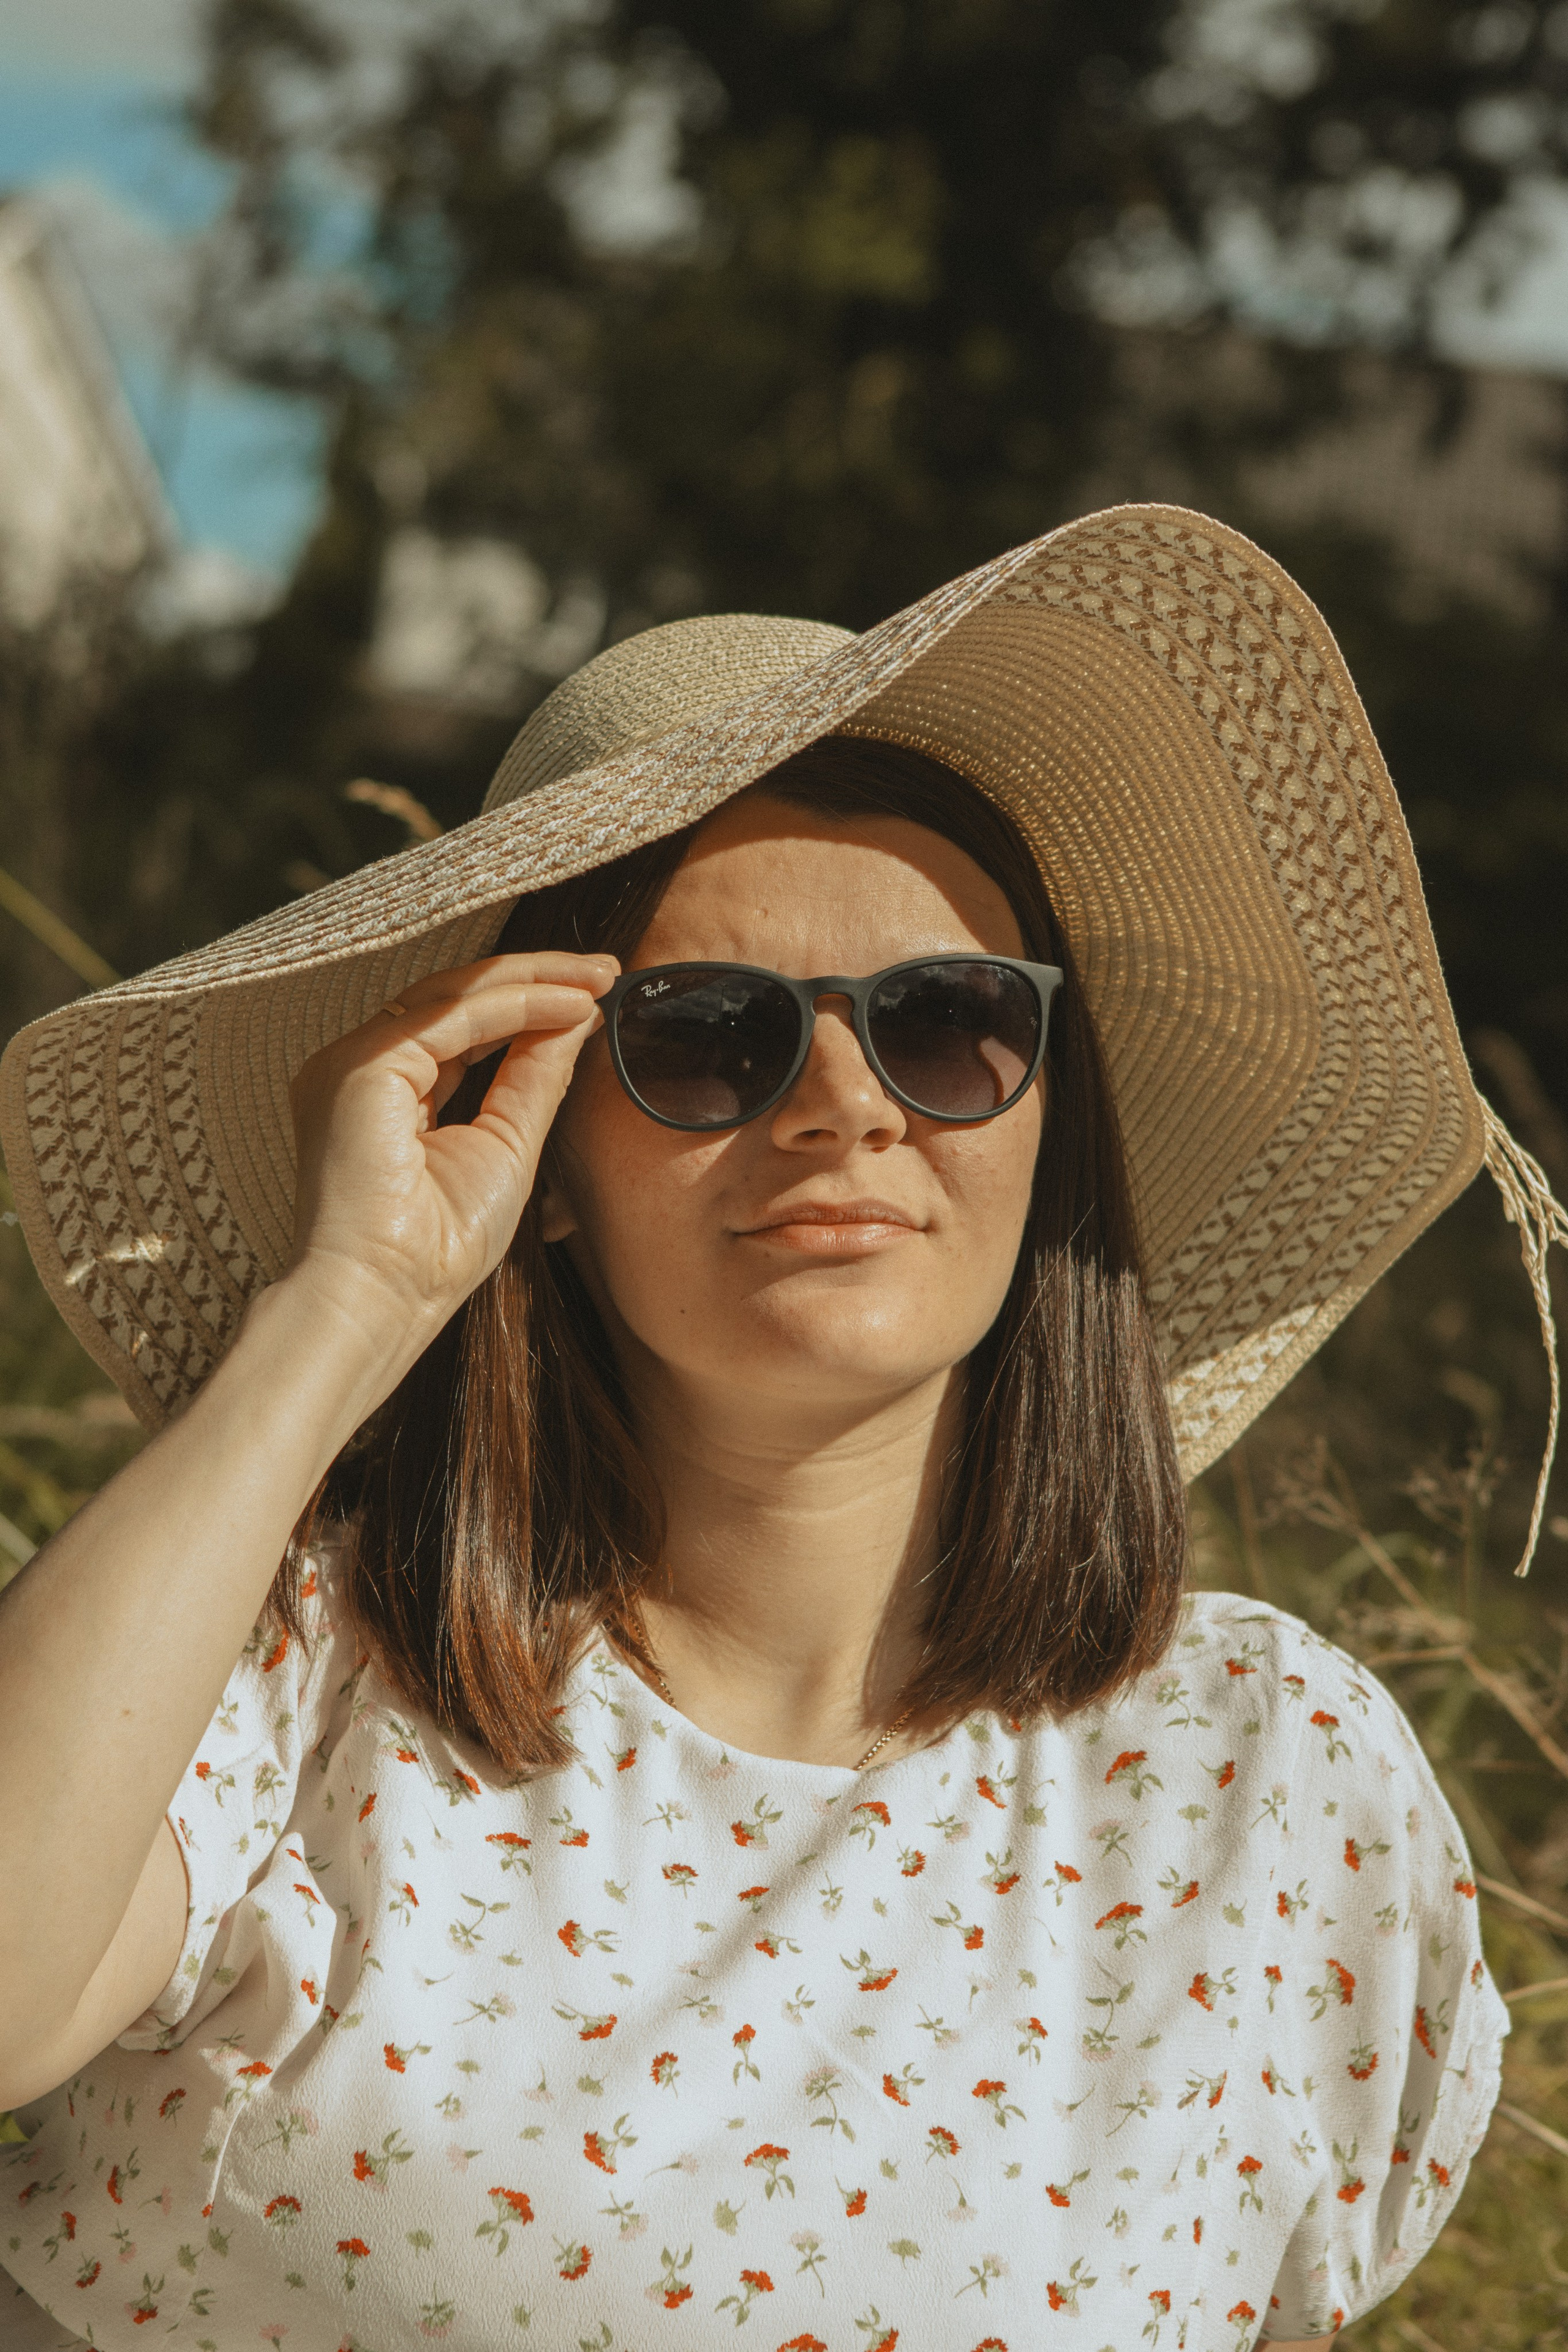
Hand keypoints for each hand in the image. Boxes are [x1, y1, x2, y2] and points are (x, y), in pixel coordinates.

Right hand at [286, 952, 617, 1345]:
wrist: (387, 1299)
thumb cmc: (438, 1249)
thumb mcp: (507, 1146)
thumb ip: (534, 1077)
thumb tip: (576, 1015)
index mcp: (385, 1091)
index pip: (463, 1026)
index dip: (531, 1004)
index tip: (596, 995)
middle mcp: (360, 1068)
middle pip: (456, 997)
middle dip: (538, 978)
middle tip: (606, 971)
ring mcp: (352, 1062)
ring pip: (454, 993)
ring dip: (534, 979)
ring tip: (599, 978)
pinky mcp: (361, 1065)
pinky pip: (453, 1016)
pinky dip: (519, 1004)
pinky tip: (572, 1004)